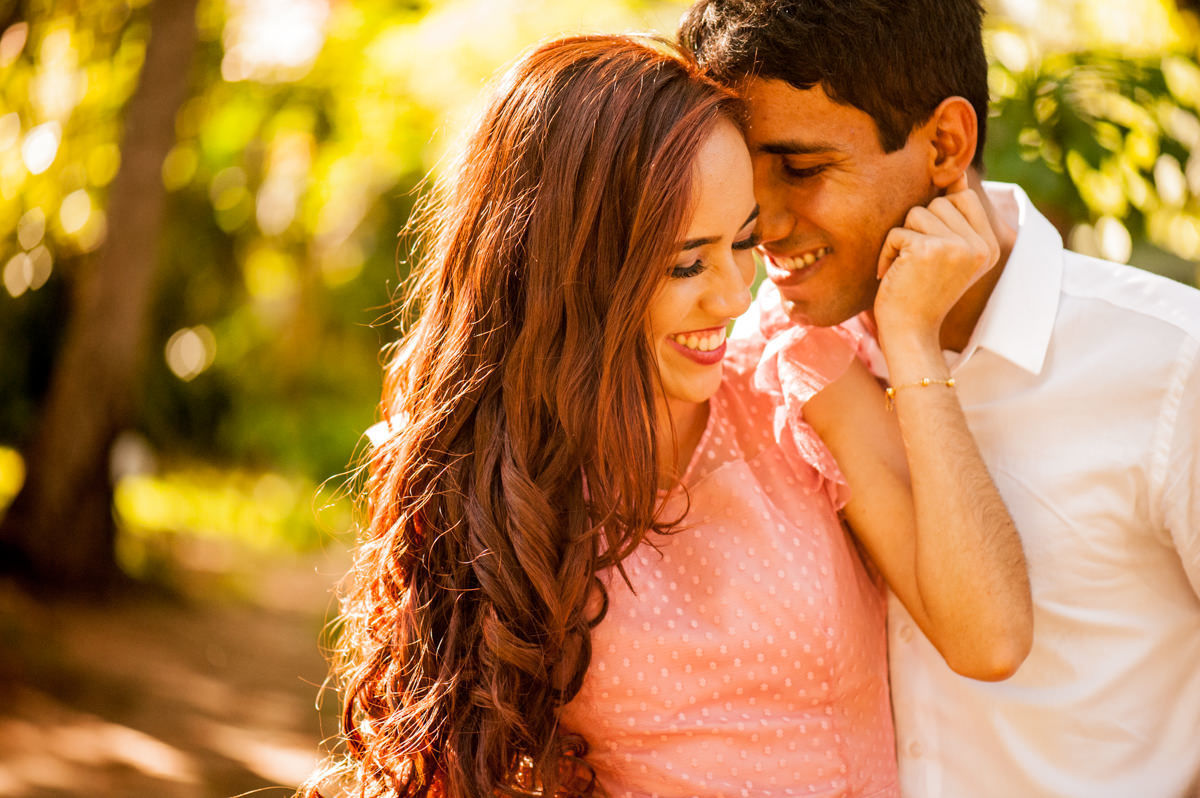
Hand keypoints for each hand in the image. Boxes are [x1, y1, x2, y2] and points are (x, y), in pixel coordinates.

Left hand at [873, 174, 999, 344]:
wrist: (910, 333)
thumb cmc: (922, 292)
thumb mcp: (949, 254)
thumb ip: (956, 216)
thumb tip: (957, 173)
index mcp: (991, 247)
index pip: (965, 198)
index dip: (940, 211)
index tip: (931, 243)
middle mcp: (980, 246)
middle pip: (940, 201)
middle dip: (920, 227)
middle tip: (919, 261)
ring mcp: (957, 247)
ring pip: (918, 212)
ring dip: (903, 238)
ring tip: (907, 267)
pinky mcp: (929, 250)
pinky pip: (897, 231)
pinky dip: (887, 252)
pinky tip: (894, 275)